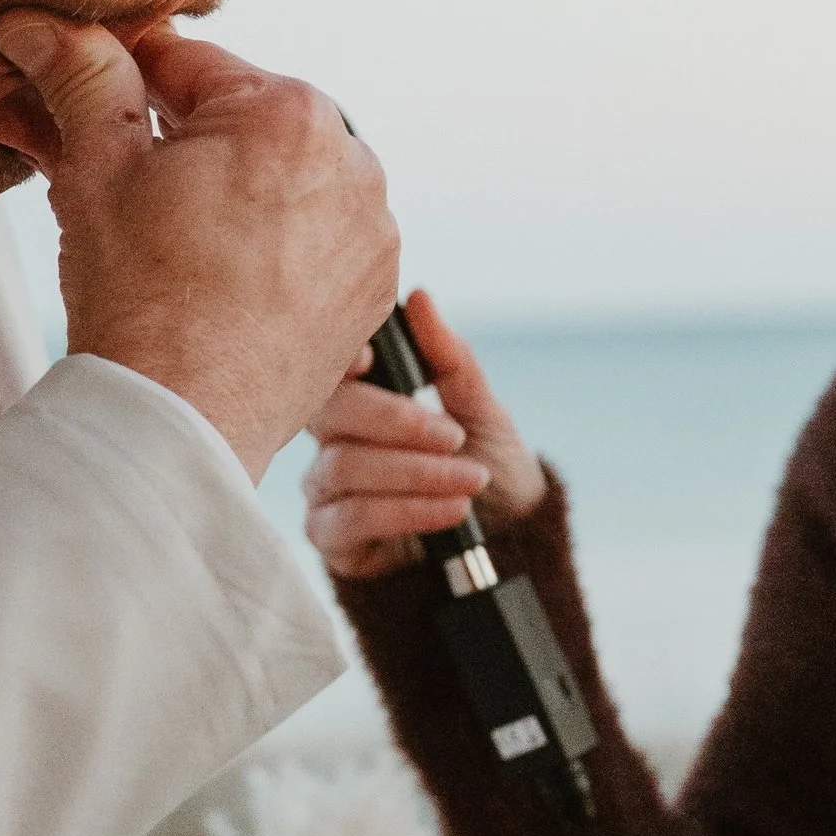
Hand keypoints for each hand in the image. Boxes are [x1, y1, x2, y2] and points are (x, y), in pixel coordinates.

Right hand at [0, 14, 400, 479]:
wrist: (182, 419)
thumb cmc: (140, 298)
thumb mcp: (94, 169)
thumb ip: (80, 77)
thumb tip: (43, 23)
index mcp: (288, 110)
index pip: (186, 64)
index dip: (122, 82)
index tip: (86, 102)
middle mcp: (352, 160)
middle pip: (242, 121)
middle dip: (181, 142)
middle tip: (124, 188)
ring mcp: (371, 228)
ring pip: (281, 178)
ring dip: (230, 191)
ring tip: (171, 242)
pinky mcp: (371, 287)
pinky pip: (314, 237)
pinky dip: (272, 244)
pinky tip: (219, 277)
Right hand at [303, 284, 546, 579]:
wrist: (509, 539)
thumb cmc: (491, 465)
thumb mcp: (482, 409)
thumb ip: (449, 357)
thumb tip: (419, 297)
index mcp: (362, 399)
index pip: (328, 370)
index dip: (338, 361)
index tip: (371, 361)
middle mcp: (333, 439)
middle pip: (329, 415)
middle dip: (395, 422)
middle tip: (454, 436)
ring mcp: (326, 487)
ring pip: (343, 467)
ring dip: (415, 472)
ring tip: (469, 479)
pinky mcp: (330, 536)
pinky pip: (349, 518)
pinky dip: (406, 511)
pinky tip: (450, 510)